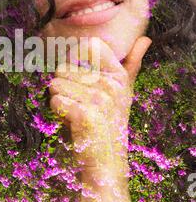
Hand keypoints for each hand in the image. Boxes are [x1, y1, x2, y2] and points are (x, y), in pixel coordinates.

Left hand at [48, 36, 151, 172]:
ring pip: (55, 83)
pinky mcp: (85, 114)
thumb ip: (132, 63)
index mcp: (119, 75)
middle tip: (79, 103)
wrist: (106, 161)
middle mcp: (111, 84)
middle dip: (64, 86)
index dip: (75, 57)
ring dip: (59, 99)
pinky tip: (70, 121)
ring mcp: (100, 99)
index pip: (90, 44)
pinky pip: (55, 100)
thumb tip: (145, 39)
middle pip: (64, 67)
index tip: (79, 74)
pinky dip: (57, 111)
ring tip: (75, 112)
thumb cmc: (110, 123)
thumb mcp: (124, 91)